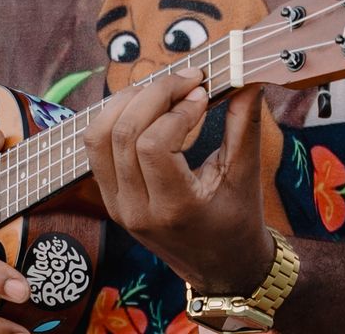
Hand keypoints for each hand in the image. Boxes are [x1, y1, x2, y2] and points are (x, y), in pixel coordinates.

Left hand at [82, 70, 274, 294]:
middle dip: (153, 94)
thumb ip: (245, 124)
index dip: (178, 110)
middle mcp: (136, 210)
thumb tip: (248, 76)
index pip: (154, 144)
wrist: (221, 268)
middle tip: (186, 80)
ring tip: (161, 90)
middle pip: (122, 134)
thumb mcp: (247, 175)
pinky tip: (144, 107)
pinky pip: (96, 149)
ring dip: (126, 102)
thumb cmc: (239, 221)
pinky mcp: (110, 199)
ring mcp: (117, 206)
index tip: (204, 94)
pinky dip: (114, 119)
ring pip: (98, 137)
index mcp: (173, 209)